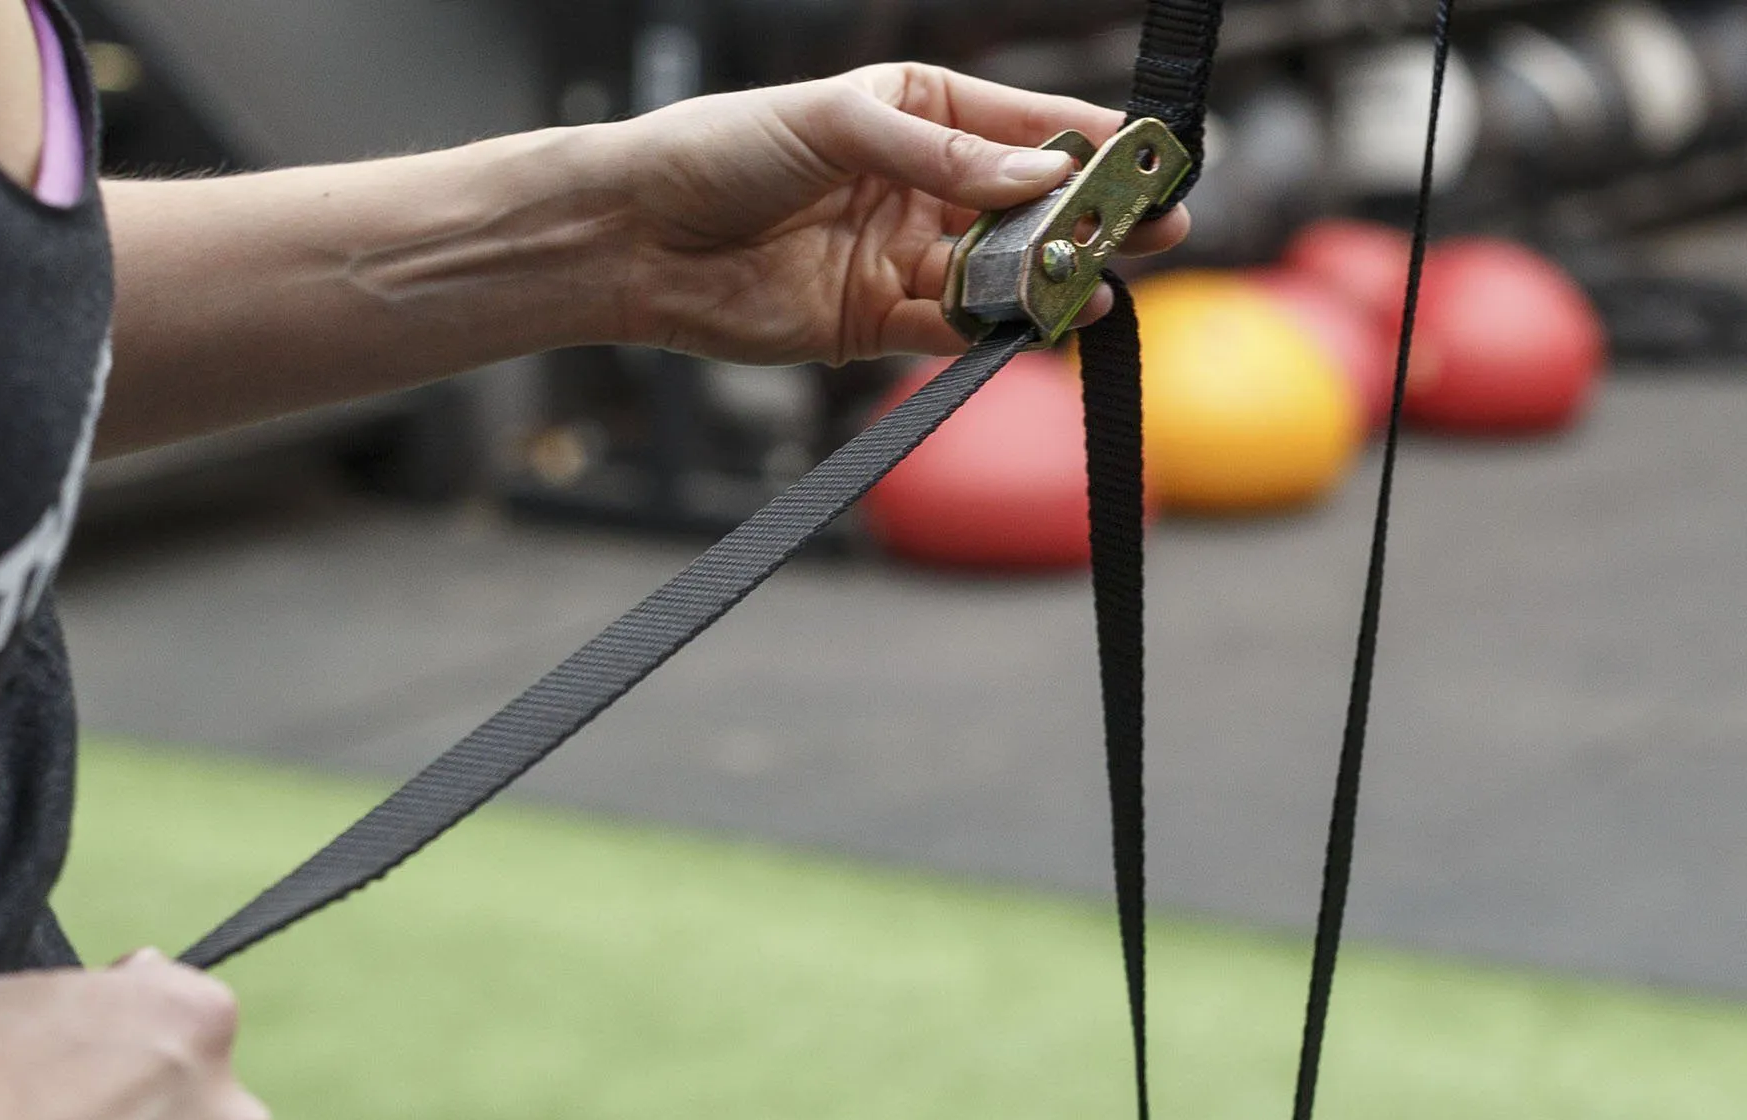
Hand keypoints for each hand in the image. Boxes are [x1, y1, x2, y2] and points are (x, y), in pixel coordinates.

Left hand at [611, 61, 1189, 363]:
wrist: (639, 238)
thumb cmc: (722, 151)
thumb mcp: (837, 124)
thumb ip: (941, 156)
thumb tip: (1036, 179)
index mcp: (915, 112)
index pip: (1021, 125)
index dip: (1087, 142)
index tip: (1149, 155)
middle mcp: (918, 185)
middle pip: (1025, 205)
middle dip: (1090, 216)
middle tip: (1160, 226)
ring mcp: (900, 256)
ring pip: (997, 270)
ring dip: (1051, 278)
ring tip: (1105, 280)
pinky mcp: (875, 321)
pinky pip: (952, 325)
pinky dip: (995, 327)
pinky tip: (1044, 320)